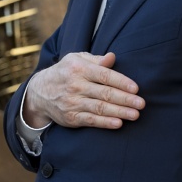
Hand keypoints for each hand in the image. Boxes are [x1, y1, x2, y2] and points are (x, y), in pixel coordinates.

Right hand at [22, 52, 144, 128]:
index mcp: (79, 68)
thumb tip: (113, 57)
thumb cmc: (65, 72)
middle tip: (141, 103)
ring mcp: (72, 103)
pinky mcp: (71, 117)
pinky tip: (118, 123)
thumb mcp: (77, 59)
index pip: (104, 75)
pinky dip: (105, 123)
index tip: (136, 88)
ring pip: (99, 108)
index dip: (121, 82)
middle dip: (125, 99)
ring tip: (135, 114)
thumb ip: (96, 60)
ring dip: (119, 112)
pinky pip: (90, 120)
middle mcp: (75, 85)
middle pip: (104, 93)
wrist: (39, 92)